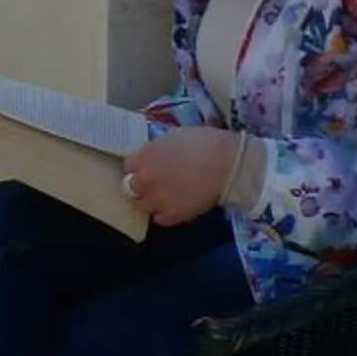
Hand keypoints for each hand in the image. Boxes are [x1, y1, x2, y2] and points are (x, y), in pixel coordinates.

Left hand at [123, 128, 238, 226]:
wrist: (228, 164)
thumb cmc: (203, 143)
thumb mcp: (172, 136)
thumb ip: (155, 149)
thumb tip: (150, 155)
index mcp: (143, 157)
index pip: (128, 165)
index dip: (139, 165)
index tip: (148, 165)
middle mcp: (144, 180)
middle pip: (131, 187)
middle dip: (141, 184)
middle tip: (156, 180)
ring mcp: (157, 200)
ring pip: (143, 205)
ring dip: (151, 200)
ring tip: (166, 194)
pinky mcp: (172, 216)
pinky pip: (159, 218)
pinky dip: (165, 213)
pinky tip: (175, 204)